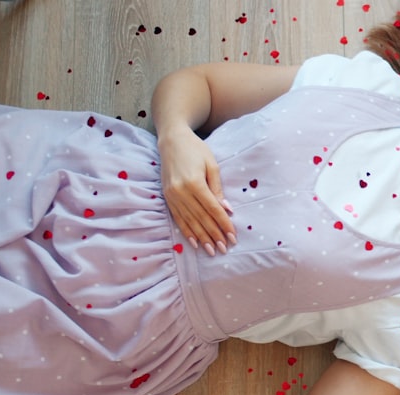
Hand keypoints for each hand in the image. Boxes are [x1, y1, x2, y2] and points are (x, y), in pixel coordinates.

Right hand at [158, 125, 235, 254]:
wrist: (171, 140)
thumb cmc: (196, 150)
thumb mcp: (212, 165)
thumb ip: (217, 189)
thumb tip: (226, 210)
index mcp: (194, 183)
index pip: (212, 209)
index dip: (223, 224)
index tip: (232, 237)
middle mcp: (181, 191)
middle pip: (201, 218)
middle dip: (214, 235)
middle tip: (224, 249)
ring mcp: (171, 195)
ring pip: (189, 221)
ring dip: (201, 237)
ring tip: (211, 251)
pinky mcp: (166, 197)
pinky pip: (177, 218)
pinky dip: (186, 231)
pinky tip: (193, 242)